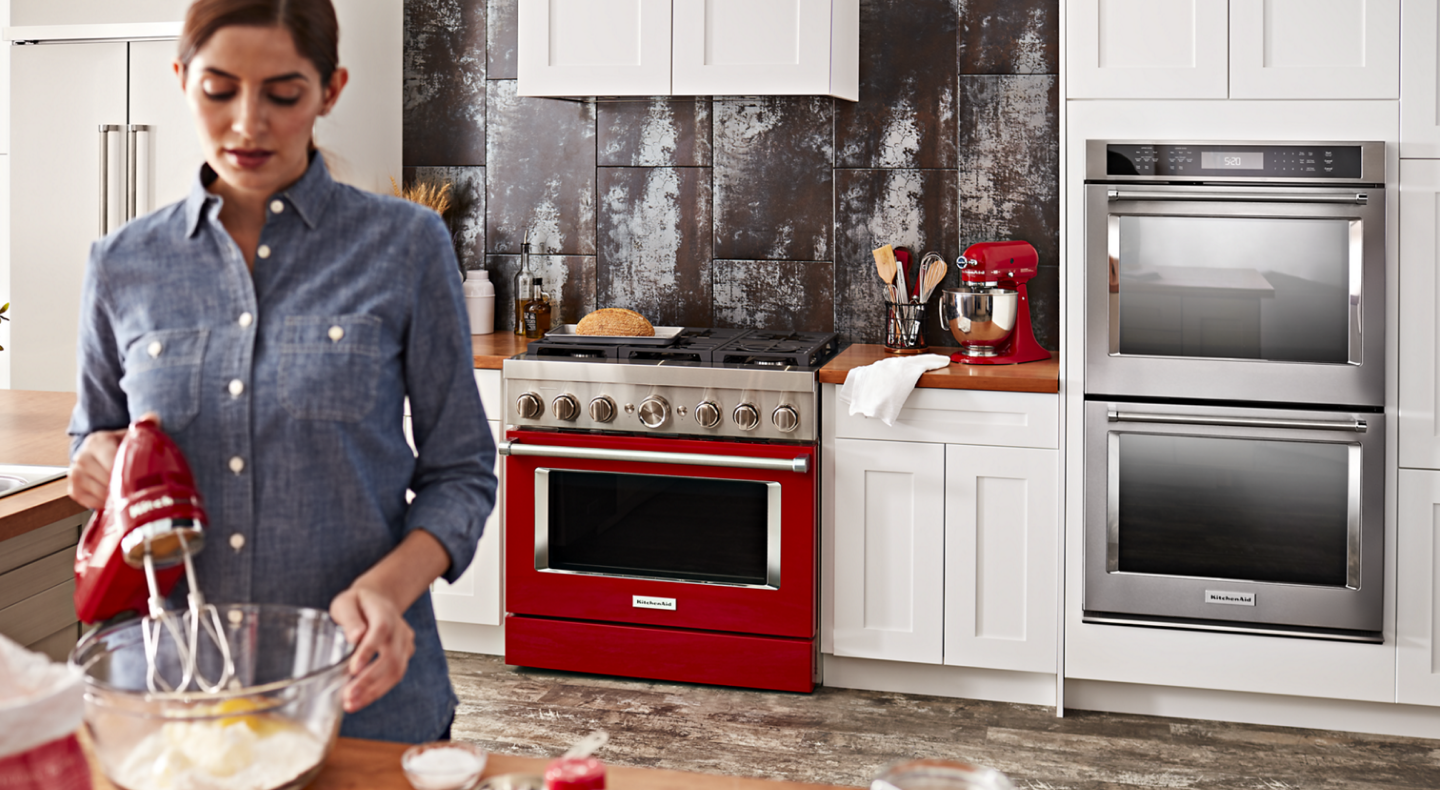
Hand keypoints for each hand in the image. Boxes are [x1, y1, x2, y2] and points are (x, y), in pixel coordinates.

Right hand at [68, 412, 159, 508]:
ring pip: (96, 491)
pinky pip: (87, 501)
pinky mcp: (72, 488)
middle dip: (122, 486)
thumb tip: (153, 418)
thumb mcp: (132, 435)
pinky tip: (113, 499)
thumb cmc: (120, 446)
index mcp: (97, 441)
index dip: (127, 472)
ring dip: (113, 496)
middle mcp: (82, 456)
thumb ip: (145, 426)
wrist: (102, 454)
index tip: (140, 478)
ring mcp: (75, 473)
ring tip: (126, 494)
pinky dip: (102, 503)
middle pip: (104, 478)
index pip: (111, 461)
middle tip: (137, 490)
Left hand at [329, 584, 415, 712]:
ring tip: (352, 704)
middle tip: (349, 696)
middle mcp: (400, 629)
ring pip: (397, 670)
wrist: (379, 601)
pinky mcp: (405, 655)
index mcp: (384, 612)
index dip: (369, 651)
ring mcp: (405, 643)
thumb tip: (354, 637)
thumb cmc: (359, 603)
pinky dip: (378, 690)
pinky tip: (361, 699)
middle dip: (370, 680)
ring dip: (374, 691)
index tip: (353, 669)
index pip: (381, 631)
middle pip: (391, 657)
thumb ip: (350, 618)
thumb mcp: (346, 603)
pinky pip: (395, 675)